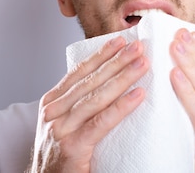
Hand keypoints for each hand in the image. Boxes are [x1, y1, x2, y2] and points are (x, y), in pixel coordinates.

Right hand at [29, 37, 148, 172]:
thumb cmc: (60, 154)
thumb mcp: (64, 122)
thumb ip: (79, 104)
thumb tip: (108, 81)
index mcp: (52, 102)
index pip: (80, 71)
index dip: (101, 54)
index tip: (120, 40)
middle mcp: (53, 112)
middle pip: (90, 80)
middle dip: (116, 61)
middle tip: (138, 47)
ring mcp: (61, 129)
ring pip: (97, 97)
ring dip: (123, 77)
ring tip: (143, 65)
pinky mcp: (72, 147)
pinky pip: (101, 123)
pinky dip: (121, 107)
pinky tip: (138, 95)